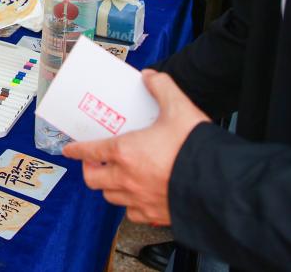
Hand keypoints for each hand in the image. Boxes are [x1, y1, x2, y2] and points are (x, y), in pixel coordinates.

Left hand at [62, 71, 208, 224]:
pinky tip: (137, 197)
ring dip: (109, 188)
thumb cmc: (195, 148)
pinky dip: (130, 206)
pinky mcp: (156, 216)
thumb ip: (162, 87)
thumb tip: (150, 76)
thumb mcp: (178, 107)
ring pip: (111, 198)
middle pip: (93, 180)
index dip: (76, 150)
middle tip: (94, 163)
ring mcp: (140, 200)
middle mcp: (127, 179)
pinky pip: (133, 214)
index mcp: (125, 153)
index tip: (69, 150)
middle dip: (90, 171)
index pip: (90, 151)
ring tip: (115, 179)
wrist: (221, 184)